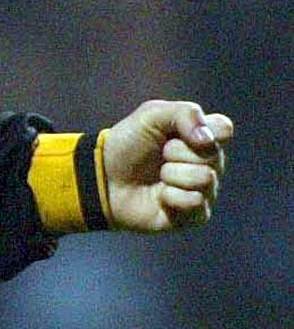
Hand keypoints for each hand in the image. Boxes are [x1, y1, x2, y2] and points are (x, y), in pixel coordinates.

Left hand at [101, 102, 231, 231]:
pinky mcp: (195, 215)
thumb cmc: (128, 144)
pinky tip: (160, 196)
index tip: (175, 133)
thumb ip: (185, 114)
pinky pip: (196, 202)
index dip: (201, 131)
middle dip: (176, 152)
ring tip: (158, 176)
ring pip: (206, 178)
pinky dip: (171, 196)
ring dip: (172, 174)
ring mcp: (204, 190)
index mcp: (202, 137)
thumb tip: (208, 140)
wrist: (104, 177)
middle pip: (213, 155)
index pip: (224, 129)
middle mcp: (209, 164)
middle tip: (159, 155)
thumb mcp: (151, 115)